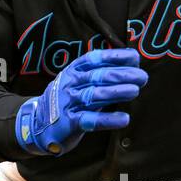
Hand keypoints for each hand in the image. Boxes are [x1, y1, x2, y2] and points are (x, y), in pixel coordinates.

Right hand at [16, 47, 148, 155]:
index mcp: (74, 70)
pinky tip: (124, 119)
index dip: (115, 57)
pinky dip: (108, 119)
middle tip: (142, 77)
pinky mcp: (69, 123)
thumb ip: (100, 76)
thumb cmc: (67, 101)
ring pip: (95, 95)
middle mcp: (70, 83)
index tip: (135, 58)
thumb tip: (132, 66)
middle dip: (122, 75)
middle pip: (98, 76)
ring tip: (135, 91)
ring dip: (116, 92)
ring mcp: (68, 102)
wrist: (37, 124)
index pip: (95, 59)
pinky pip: (90, 120)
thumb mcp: (78, 82)